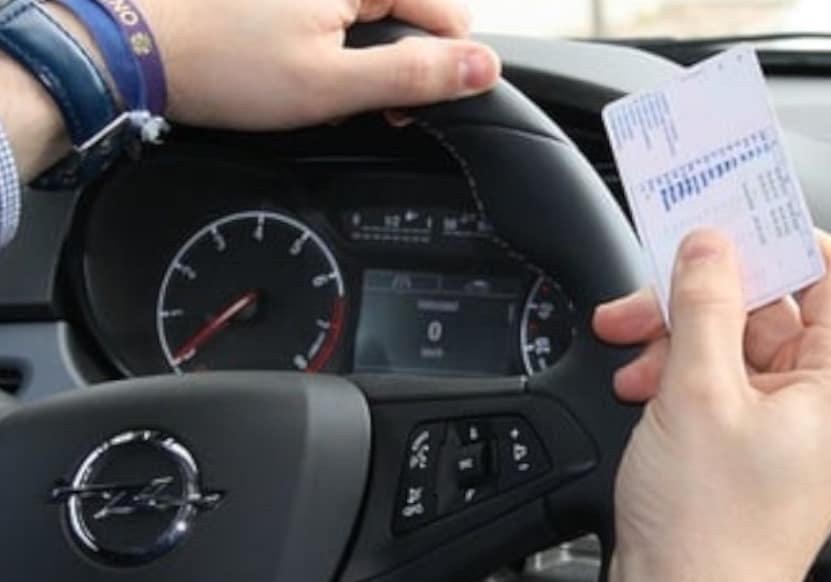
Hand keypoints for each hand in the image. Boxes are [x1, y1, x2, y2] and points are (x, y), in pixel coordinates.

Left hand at [134, 0, 500, 128]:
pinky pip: (333, 17)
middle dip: (389, 63)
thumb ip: (416, 75)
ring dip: (353, 58)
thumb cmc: (222, 64)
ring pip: (370, 20)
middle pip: (409, 15)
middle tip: (346, 96)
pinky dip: (323, 45)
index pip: (449, 16)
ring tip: (308, 82)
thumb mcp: (332, 85)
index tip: (395, 103)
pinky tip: (290, 65)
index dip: (433, 68)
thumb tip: (482, 68)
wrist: (135, 49)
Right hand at [593, 229, 830, 581]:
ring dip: (678, 337)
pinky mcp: (750, 449)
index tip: (726, 211)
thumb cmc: (709, 531)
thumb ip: (706, 303)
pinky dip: (678, 376)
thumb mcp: (699, 392)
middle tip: (647, 293)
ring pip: (734, 345)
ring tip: (629, 349)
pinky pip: (720, 386)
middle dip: (700, 296)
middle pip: (768, 306)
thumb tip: (709, 243)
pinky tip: (639, 384)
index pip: (827, 269)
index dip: (776, 233)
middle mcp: (822, 402)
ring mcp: (786, 428)